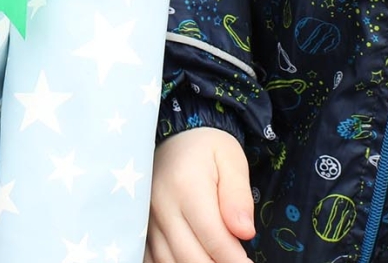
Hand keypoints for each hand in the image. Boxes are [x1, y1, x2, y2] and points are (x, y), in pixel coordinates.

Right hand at [146, 127, 256, 262]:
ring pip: (170, 262)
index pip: (214, 239)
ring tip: (217, 261)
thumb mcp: (231, 160)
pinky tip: (191, 260)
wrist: (173, 138)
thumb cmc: (207, 148)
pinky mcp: (141, 226)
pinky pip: (152, 259)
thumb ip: (238, 196)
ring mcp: (147, 218)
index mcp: (186, 187)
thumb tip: (245, 232)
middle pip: (191, 257)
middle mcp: (161, 206)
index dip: (236, 260)